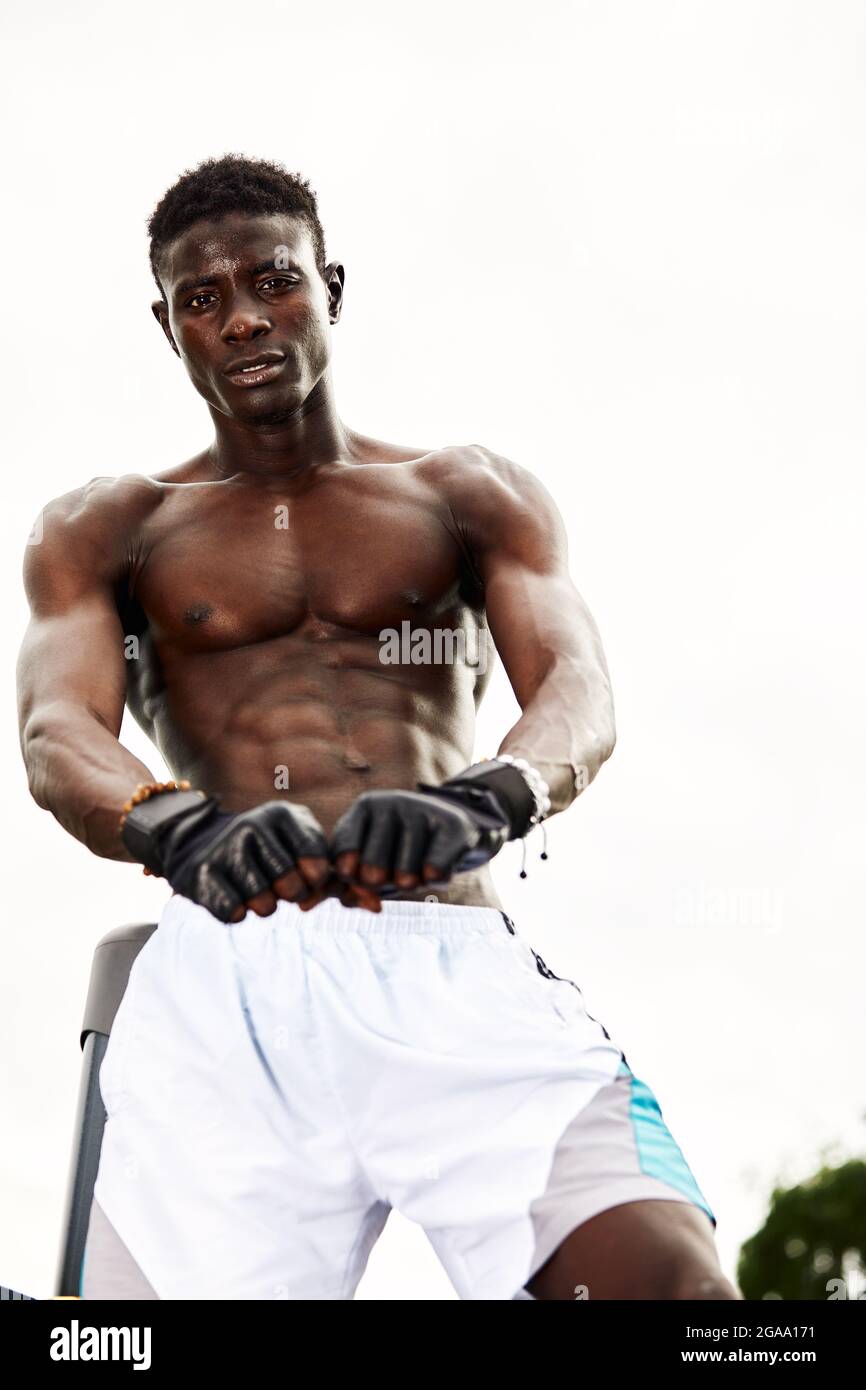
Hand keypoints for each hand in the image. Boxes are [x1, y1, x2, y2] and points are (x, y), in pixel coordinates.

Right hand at [160, 800, 331, 922]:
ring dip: (266, 906)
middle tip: (284, 889)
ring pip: (263, 903)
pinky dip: (239, 914)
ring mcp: (225, 846)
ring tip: (259, 890)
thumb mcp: (300, 842)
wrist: (214, 848)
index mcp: (281, 814)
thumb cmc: (273, 850)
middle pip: (289, 884)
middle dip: (293, 895)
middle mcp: (251, 824)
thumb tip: (314, 897)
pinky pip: (233, 912)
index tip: (310, 880)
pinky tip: (236, 897)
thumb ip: (322, 866)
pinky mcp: (202, 871)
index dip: (316, 881)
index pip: (315, 860)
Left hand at [331, 787, 510, 903]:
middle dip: (384, 885)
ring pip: (405, 878)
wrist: (456, 826)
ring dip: (413, 883)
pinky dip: (437, 881)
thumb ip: (348, 885)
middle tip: (395, 870)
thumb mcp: (369, 858)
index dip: (352, 880)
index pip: (342, 859)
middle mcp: (392, 802)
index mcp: (365, 807)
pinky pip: (435, 875)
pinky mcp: (453, 825)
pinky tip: (439, 861)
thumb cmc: (402, 847)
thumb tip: (344, 906)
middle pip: (372, 872)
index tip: (361, 875)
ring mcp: (423, 810)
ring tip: (419, 863)